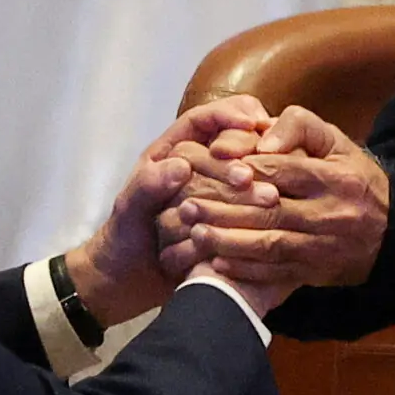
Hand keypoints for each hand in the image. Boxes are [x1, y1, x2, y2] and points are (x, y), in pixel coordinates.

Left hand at [65, 96, 276, 325]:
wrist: (128, 281)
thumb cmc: (123, 238)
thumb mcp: (129, 210)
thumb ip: (149, 185)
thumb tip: (181, 167)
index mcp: (174, 153)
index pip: (204, 120)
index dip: (228, 114)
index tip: (251, 123)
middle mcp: (199, 169)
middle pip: (233, 145)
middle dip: (250, 152)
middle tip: (256, 175)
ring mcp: (216, 195)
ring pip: (248, 175)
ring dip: (260, 182)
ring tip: (270, 197)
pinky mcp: (228, 221)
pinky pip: (250, 209)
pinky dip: (260, 212)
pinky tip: (270, 220)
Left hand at [162, 105, 389, 287]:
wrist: (391, 228)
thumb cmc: (352, 175)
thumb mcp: (335, 140)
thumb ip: (298, 127)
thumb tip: (263, 138)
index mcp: (336, 177)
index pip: (283, 170)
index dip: (244, 168)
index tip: (211, 164)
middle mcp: (332, 214)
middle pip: (271, 211)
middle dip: (225, 208)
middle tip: (188, 202)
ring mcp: (324, 247)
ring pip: (270, 245)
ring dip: (228, 241)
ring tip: (195, 231)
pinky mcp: (316, 272)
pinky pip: (276, 273)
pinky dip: (245, 269)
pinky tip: (216, 263)